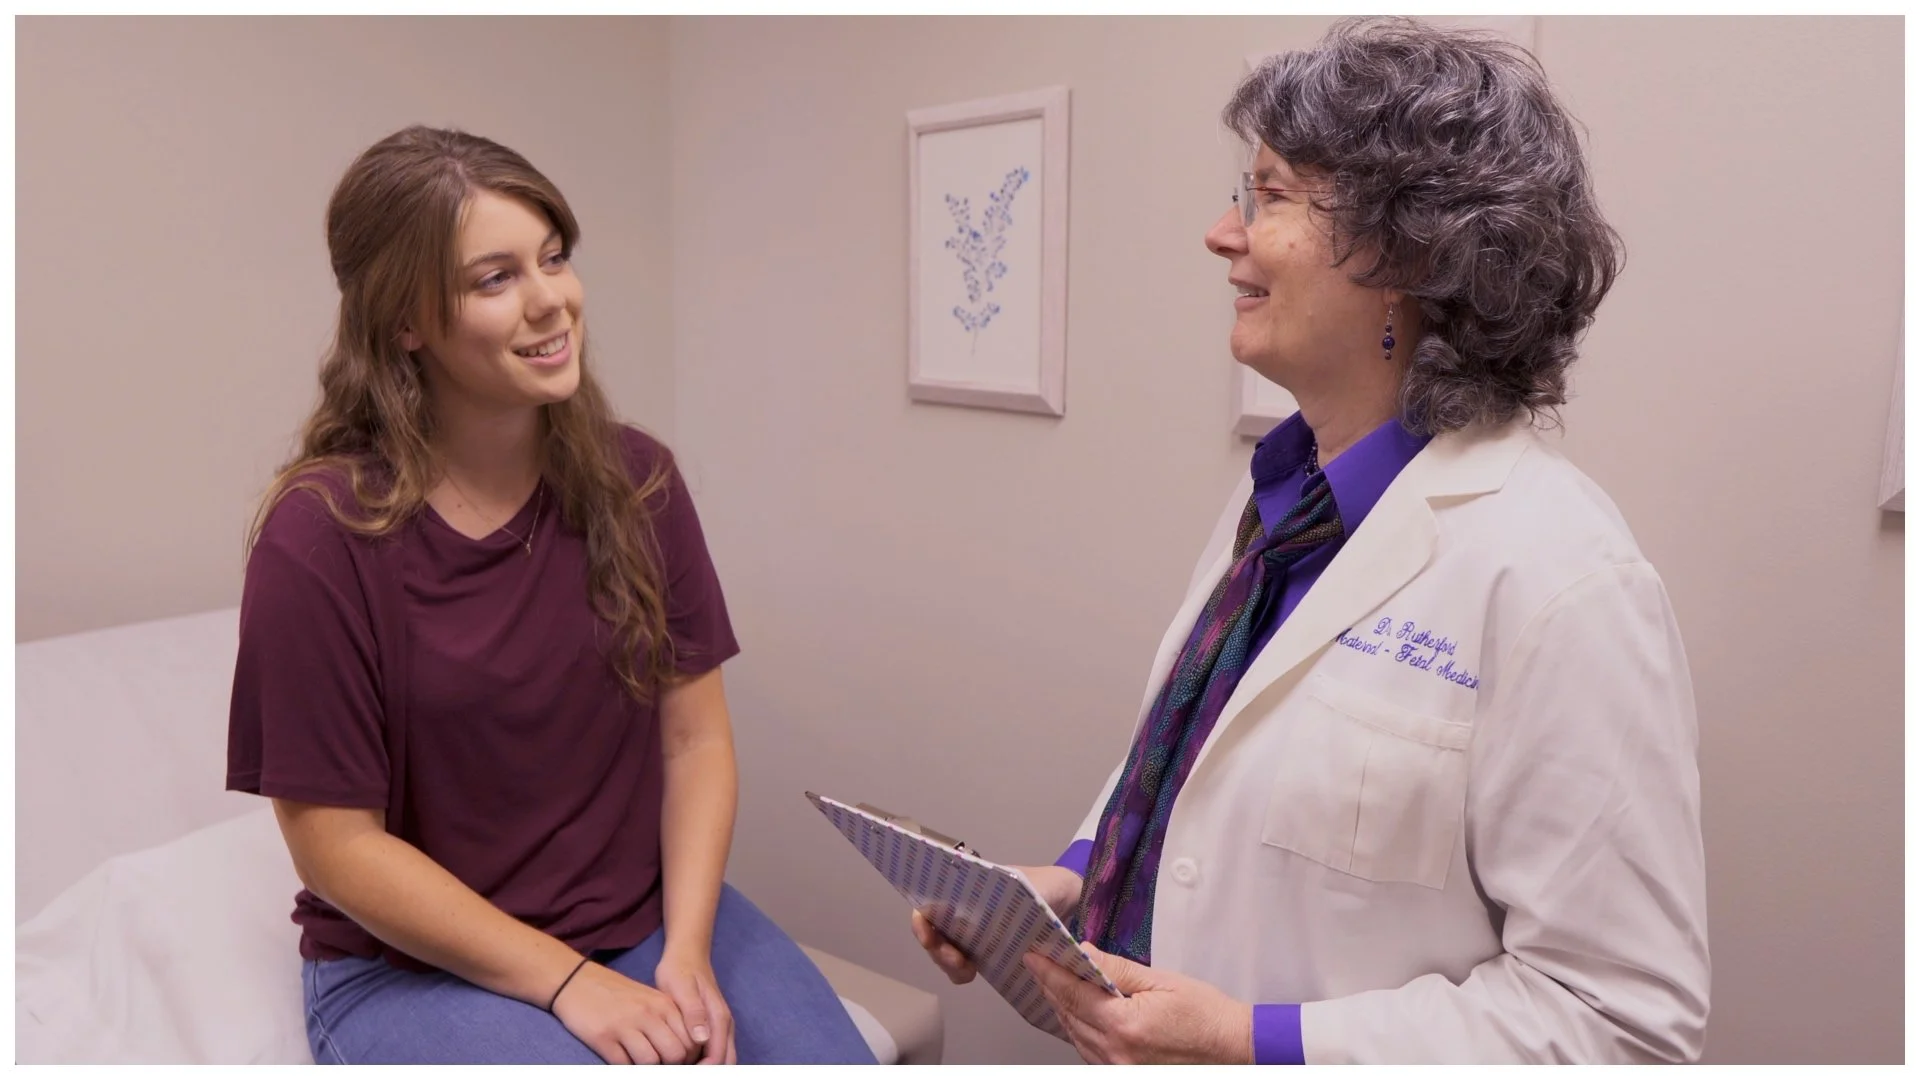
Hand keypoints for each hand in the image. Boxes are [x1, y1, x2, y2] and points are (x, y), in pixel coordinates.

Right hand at [550, 959, 698, 1064]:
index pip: (691, 1040)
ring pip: (651, 1062)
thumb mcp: (650, 999)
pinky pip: (623, 1064)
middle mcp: (648, 1014)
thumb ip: (669, 1021)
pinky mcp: (603, 1037)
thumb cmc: (617, 994)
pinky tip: (622, 1058)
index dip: (688, 1058)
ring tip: (639, 1060)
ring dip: (647, 1068)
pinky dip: (625, 1066)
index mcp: (664, 1004)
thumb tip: (686, 1051)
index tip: (679, 1062)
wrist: (577, 981)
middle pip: (675, 1054)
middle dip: (670, 1066)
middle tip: (660, 1064)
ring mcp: (625, 1025)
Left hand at [653, 947, 737, 1064]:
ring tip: (679, 1067)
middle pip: (725, 1062)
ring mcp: (721, 1026)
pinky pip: (714, 1052)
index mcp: (719, 1018)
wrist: (687, 954)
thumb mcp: (682, 988)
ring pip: (721, 1058)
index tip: (678, 1072)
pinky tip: (683, 1061)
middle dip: (707, 1071)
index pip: (717, 1058)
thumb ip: (693, 1012)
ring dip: (705, 1067)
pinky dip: (703, 1061)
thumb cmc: (681, 970)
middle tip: (680, 1071)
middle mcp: (724, 1025)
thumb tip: (702, 1038)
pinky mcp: (713, 1026)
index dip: (701, 1071)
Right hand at [911, 864, 1082, 984]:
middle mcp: (963, 909)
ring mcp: (971, 931)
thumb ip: (1018, 895)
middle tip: (957, 960)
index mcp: (968, 887)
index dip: (922, 918)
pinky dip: (960, 972)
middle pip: (933, 931)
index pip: (931, 900)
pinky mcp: (983, 950)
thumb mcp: (1032, 886)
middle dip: (937, 949)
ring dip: (947, 963)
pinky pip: (961, 964)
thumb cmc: (1046, 886)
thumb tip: (1000, 905)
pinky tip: (974, 973)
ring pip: (944, 950)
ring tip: (967, 970)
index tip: (926, 932)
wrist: (1066, 899)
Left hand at [1024, 941, 1253, 1063]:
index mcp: (1124, 1025)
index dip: (1049, 973)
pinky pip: (1088, 1050)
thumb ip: (1117, 969)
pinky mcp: (1123, 1072)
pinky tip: (1077, 1012)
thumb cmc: (1206, 1015)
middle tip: (1040, 963)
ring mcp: (1118, 1067)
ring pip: (1074, 1035)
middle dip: (1051, 987)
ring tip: (1054, 982)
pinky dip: (1078, 1028)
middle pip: (1068, 1015)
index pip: (1072, 994)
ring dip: (1062, 1008)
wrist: (1232, 1049)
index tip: (1033, 957)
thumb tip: (1083, 953)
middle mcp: (1116, 1052)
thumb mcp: (1161, 981)